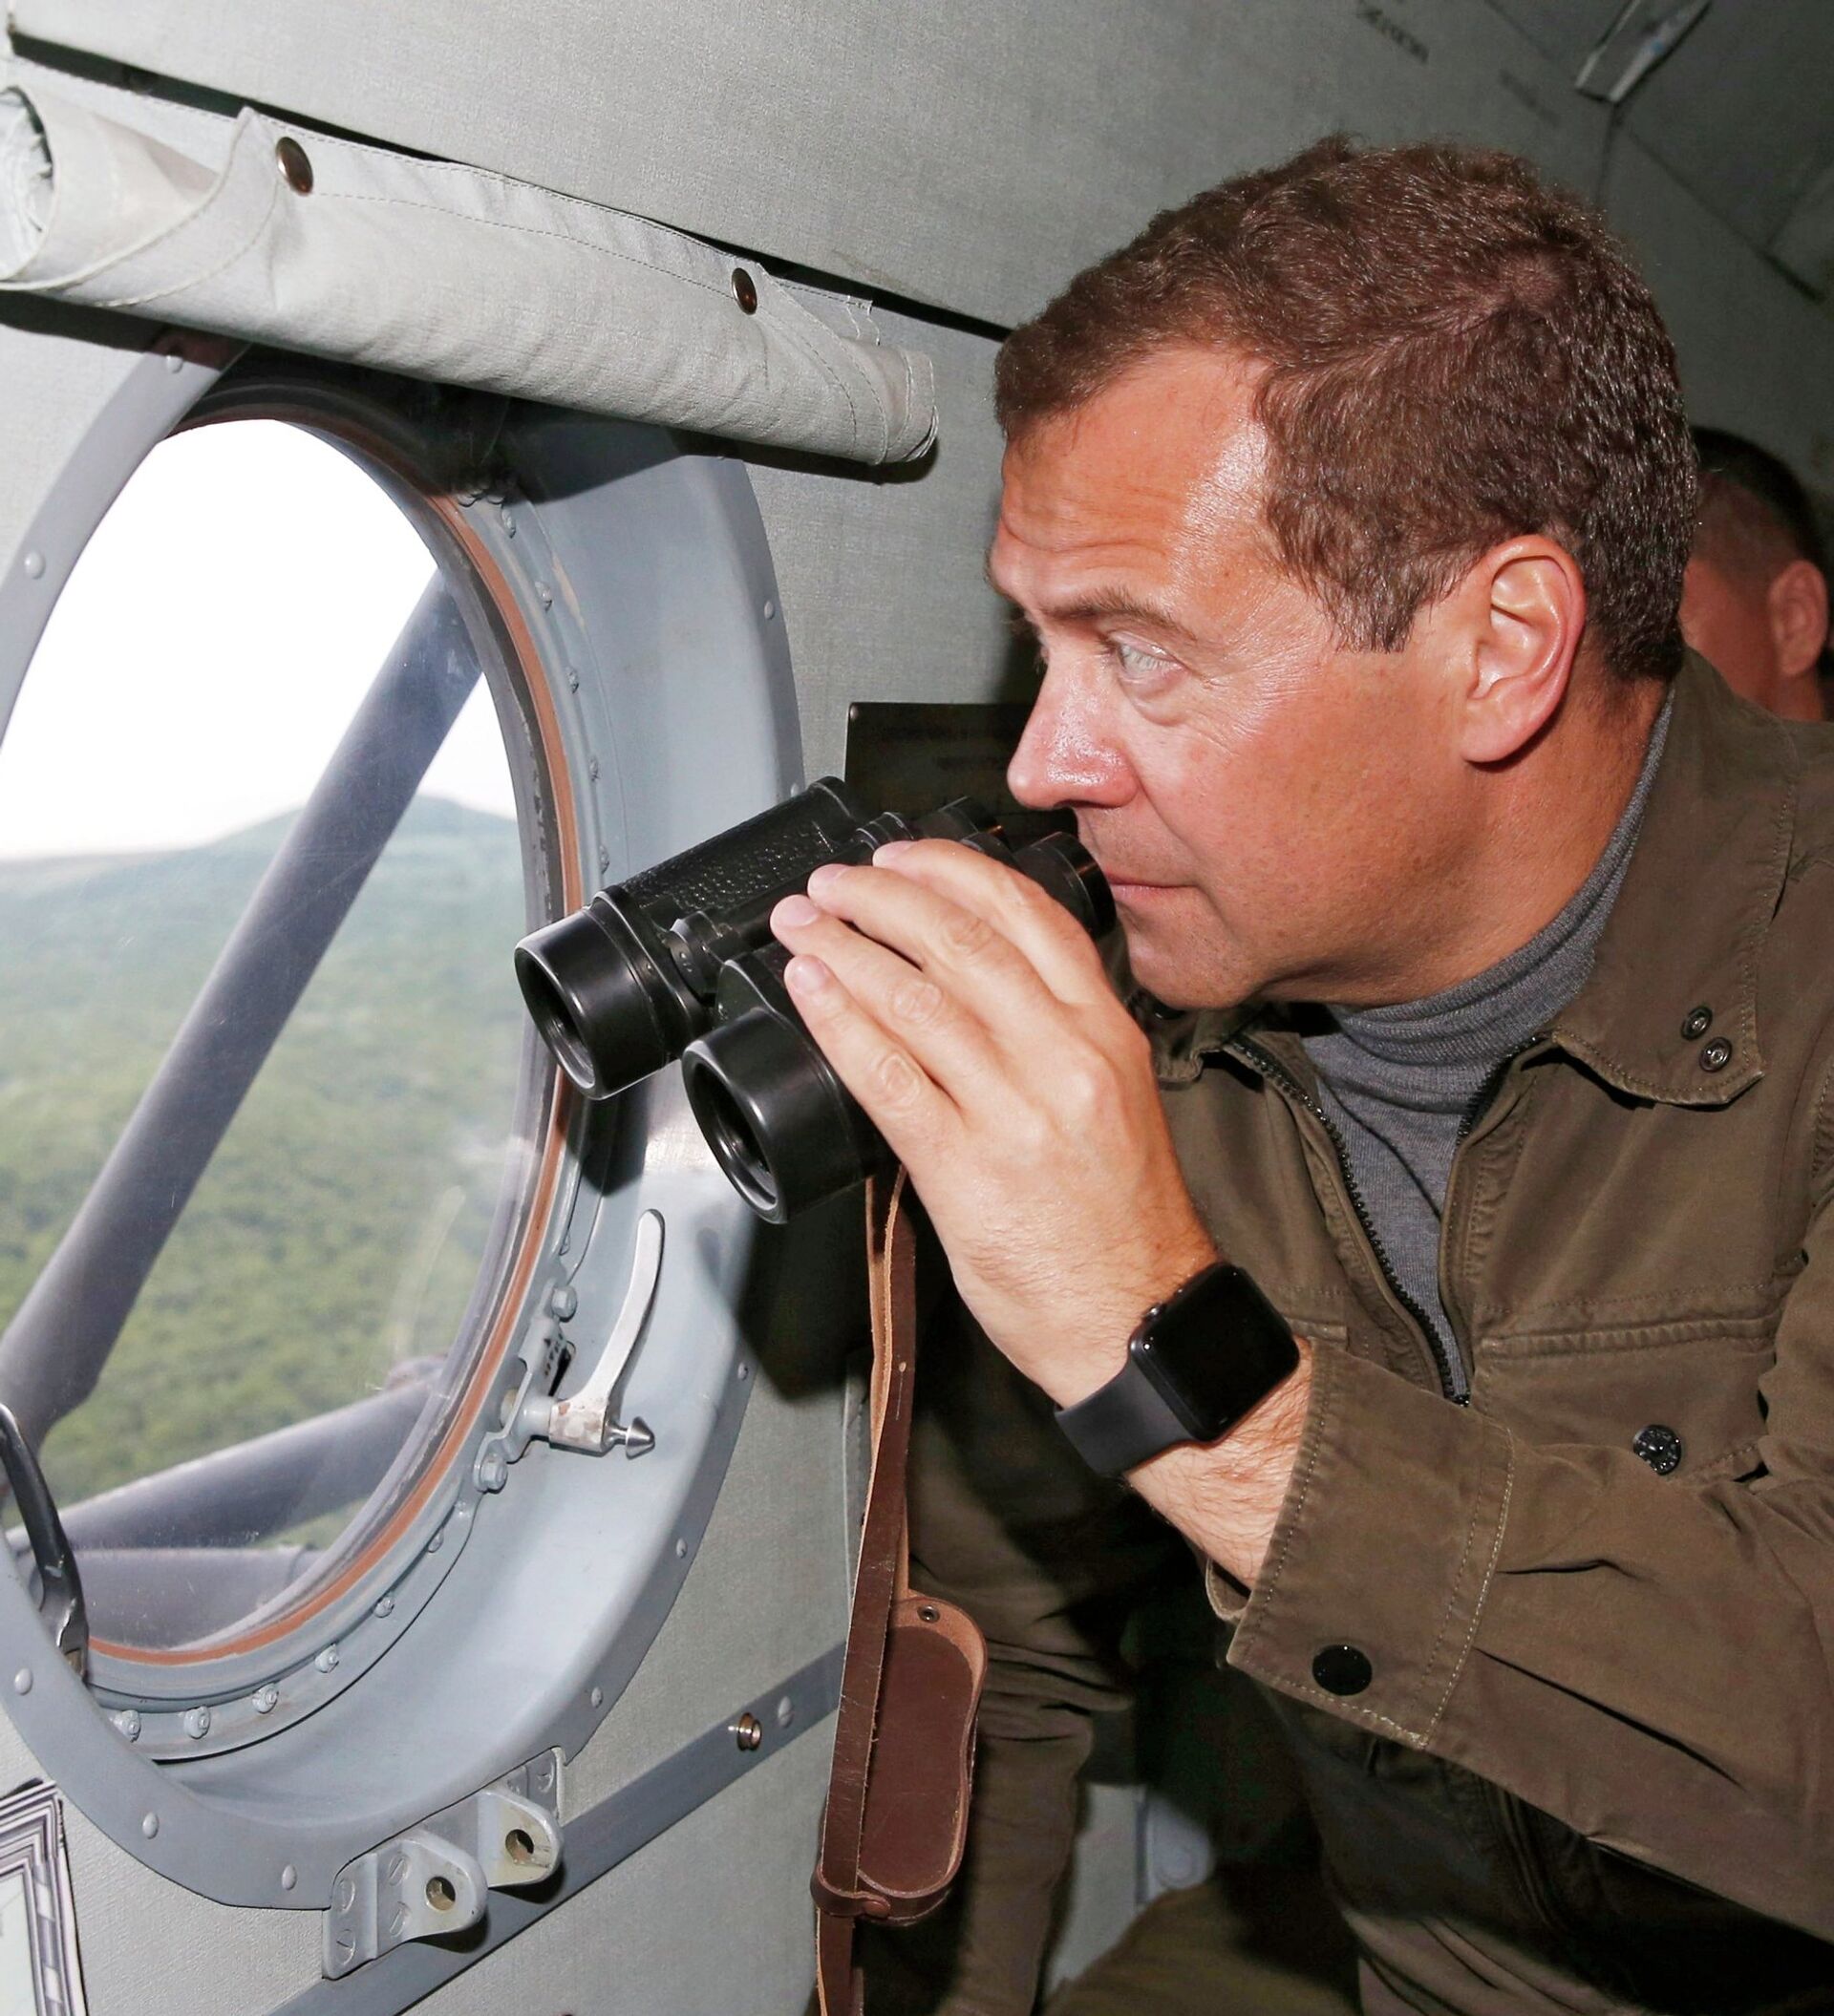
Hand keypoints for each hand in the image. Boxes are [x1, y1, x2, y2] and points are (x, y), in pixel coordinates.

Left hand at [769, 837, 1216, 1405]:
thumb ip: (1050, 1037)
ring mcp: (1015, 1112)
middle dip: (881, 899)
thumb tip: (958, 991)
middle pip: (962, 942)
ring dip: (846, 950)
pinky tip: (810, 994)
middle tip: (831, 884)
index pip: (1028, 916)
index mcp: (1107, 1034)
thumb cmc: (1123, 1222)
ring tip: (802, 928)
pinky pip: (889, 1077)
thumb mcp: (1113, 1100)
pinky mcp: (966, 1169)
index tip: (902, 856)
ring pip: (917, 1000)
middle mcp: (1066, 1059)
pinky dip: (841, 1024)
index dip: (952, 871)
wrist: (1137, 1321)